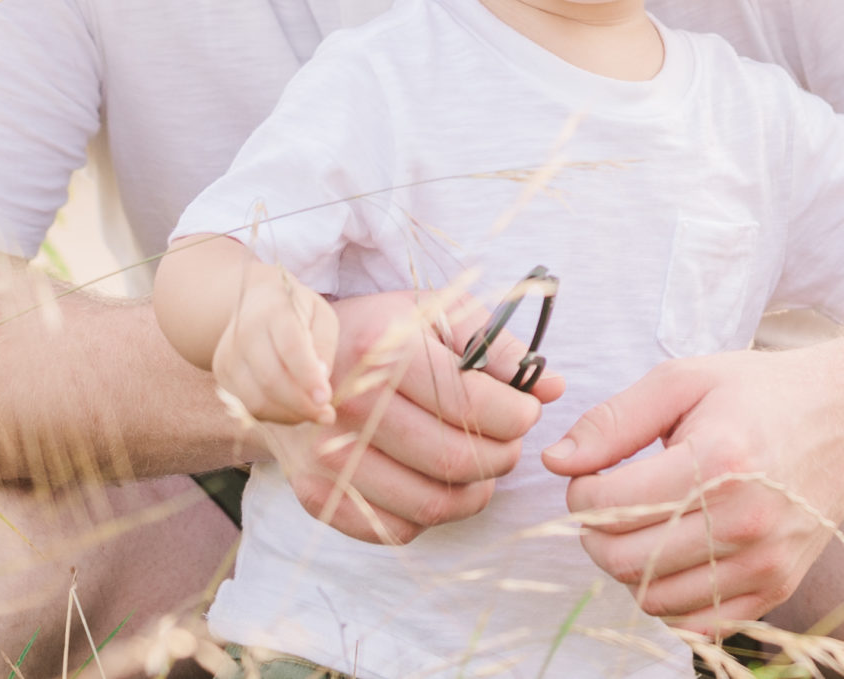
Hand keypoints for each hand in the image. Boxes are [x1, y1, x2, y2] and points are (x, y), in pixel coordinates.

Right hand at [211, 263, 341, 424]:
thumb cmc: (296, 312)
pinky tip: (291, 408)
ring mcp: (229, 355)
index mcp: (275, 311)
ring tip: (312, 412)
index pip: (290, 347)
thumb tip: (320, 378)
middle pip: (271, 379)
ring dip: (288, 415)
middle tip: (326, 414)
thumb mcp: (321, 316)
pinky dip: (273, 415)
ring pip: (256, 400)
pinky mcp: (222, 374)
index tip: (326, 399)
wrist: (255, 303)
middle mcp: (245, 332)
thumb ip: (324, 344)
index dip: (308, 377)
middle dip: (301, 404)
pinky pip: (247, 407)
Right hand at [254, 289, 566, 544]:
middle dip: (502, 457)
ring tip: (481, 466)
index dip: (517, 416)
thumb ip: (496, 345)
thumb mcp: (436, 314)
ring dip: (474, 493)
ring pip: (431, 505)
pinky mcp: (317, 495)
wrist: (291, 361)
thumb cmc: (380, 334)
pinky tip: (437, 483)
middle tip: (507, 441)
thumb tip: (551, 388)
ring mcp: (329, 456)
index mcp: (382, 351)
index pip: (472, 405)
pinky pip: (396, 529)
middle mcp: (350, 405)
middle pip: (456, 461)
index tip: (524, 411)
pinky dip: (431, 515)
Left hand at [543, 349, 843, 633]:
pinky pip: (697, 624)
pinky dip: (670, 597)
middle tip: (604, 502)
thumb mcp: (684, 380)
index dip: (579, 491)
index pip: (610, 505)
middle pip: (625, 560)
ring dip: (630, 567)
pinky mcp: (777, 589)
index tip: (588, 473)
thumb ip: (613, 421)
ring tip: (641, 525)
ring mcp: (765, 563)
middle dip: (594, 533)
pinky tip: (674, 554)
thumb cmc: (762, 392)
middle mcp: (744, 521)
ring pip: (654, 600)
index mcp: (717, 461)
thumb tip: (558, 462)